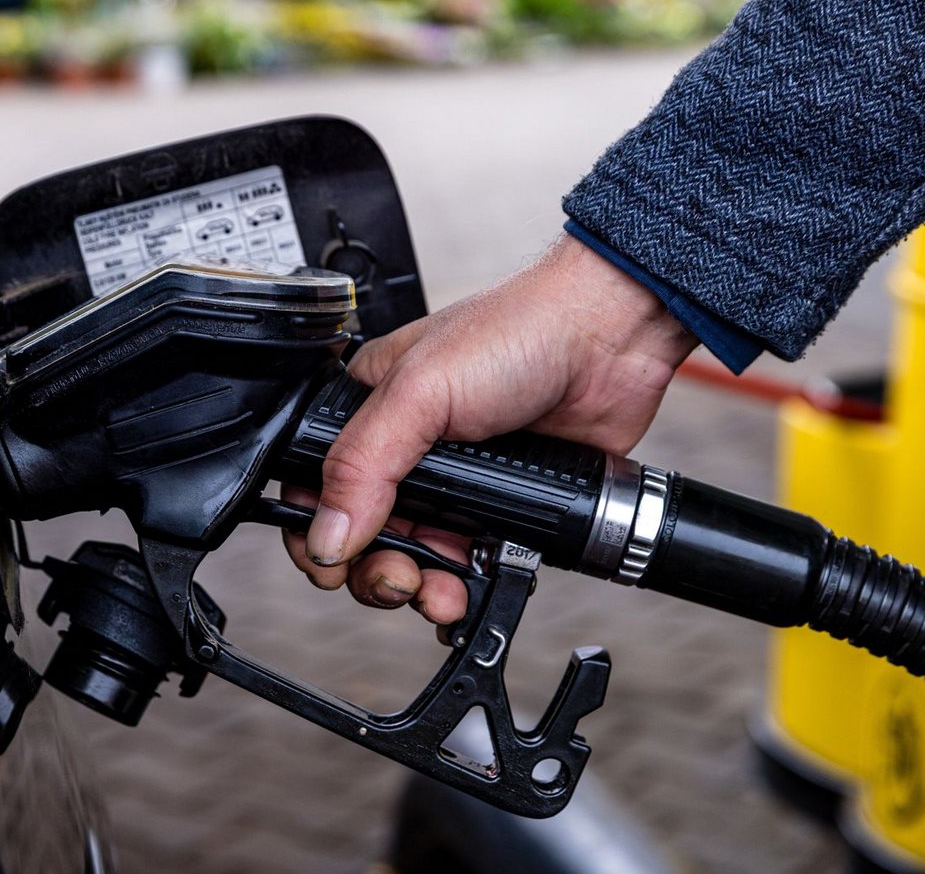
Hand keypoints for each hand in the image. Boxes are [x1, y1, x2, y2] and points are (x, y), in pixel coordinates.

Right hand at [282, 233, 697, 623]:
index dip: (316, 532)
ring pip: (414, 559)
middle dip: (372, 570)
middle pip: (363, 536)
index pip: (315, 484)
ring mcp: (456, 483)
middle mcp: (407, 450)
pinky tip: (467, 592)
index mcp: (371, 411)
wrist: (609, 342)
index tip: (332, 563)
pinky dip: (462, 588)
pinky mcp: (502, 508)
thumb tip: (327, 534)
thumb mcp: (419, 392)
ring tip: (436, 592)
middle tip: (397, 578)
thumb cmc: (517, 332)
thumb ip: (364, 465)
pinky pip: (468, 565)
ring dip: (417, 588)